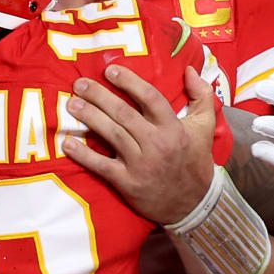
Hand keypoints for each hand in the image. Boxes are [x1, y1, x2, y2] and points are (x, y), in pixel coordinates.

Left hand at [64, 65, 215, 224]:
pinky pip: (102, 166)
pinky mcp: (128, 183)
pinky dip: (84, 155)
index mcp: (173, 127)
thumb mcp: (205, 126)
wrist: (194, 204)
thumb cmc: (195, 161)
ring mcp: (141, 164)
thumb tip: (190, 70)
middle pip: (124, 114)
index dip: (129, 82)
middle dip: (99, 96)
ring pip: (112, 135)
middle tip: (79, 84)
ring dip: (90, 118)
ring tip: (72, 104)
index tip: (110, 70)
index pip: (150, 98)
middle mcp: (157, 144)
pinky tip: (68, 144)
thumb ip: (202, 95)